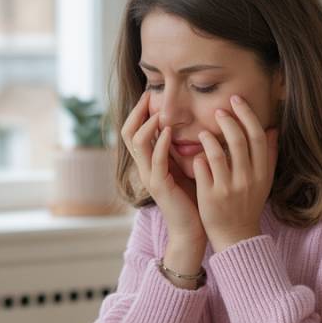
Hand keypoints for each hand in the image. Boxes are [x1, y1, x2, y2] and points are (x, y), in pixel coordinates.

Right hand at [121, 93, 205, 247]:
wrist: (193, 229)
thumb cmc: (193, 197)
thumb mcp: (186, 165)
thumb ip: (181, 146)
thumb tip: (190, 122)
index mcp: (148, 161)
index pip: (134, 129)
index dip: (140, 111)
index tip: (152, 93)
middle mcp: (144, 167)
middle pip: (128, 132)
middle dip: (138, 111)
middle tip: (151, 94)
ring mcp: (149, 177)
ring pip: (136, 143)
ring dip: (148, 124)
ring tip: (160, 111)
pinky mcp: (159, 186)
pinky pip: (155, 160)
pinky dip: (160, 143)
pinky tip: (170, 131)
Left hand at [193, 95, 277, 252]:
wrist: (236, 236)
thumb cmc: (248, 204)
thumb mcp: (264, 181)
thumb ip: (269, 155)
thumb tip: (273, 128)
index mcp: (262, 173)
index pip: (257, 136)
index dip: (246, 115)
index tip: (236, 100)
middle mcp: (248, 179)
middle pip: (238, 140)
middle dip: (227, 120)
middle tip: (217, 111)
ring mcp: (228, 189)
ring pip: (217, 153)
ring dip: (208, 138)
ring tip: (203, 132)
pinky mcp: (210, 198)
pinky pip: (202, 169)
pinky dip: (198, 158)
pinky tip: (196, 154)